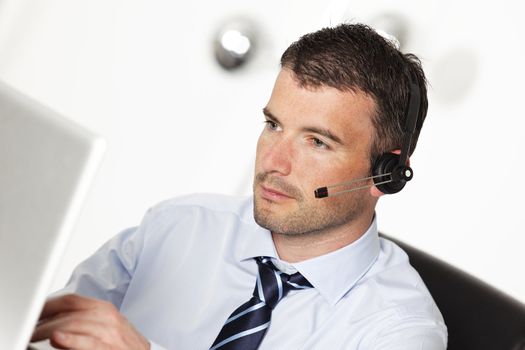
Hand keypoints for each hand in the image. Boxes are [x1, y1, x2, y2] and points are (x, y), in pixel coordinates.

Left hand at [31, 294, 149, 349]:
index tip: (33, 313)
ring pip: (74, 325)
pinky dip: (72, 341)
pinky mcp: (109, 348)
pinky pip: (89, 343)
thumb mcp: (107, 326)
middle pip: (68, 312)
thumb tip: (55, 322)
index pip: (70, 300)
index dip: (47, 305)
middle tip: (28, 329)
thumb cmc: (124, 346)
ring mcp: (109, 333)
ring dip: (48, 330)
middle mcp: (107, 317)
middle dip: (43, 320)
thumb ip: (84, 320)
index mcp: (104, 309)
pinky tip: (58, 339)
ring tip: (32, 336)